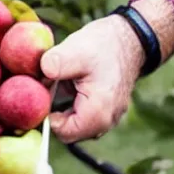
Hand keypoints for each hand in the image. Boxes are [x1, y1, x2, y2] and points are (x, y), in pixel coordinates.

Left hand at [40, 13, 145, 142]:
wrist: (129, 40)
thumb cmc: (103, 46)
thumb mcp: (77, 49)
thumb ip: (58, 62)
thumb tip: (44, 71)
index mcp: (99, 111)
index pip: (63, 132)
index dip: (48, 115)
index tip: (46, 92)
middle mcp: (106, 122)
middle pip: (68, 133)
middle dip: (55, 113)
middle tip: (55, 86)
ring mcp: (107, 120)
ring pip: (74, 127)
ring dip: (63, 110)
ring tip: (66, 84)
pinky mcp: (105, 115)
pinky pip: (81, 120)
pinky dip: (72, 108)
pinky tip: (73, 88)